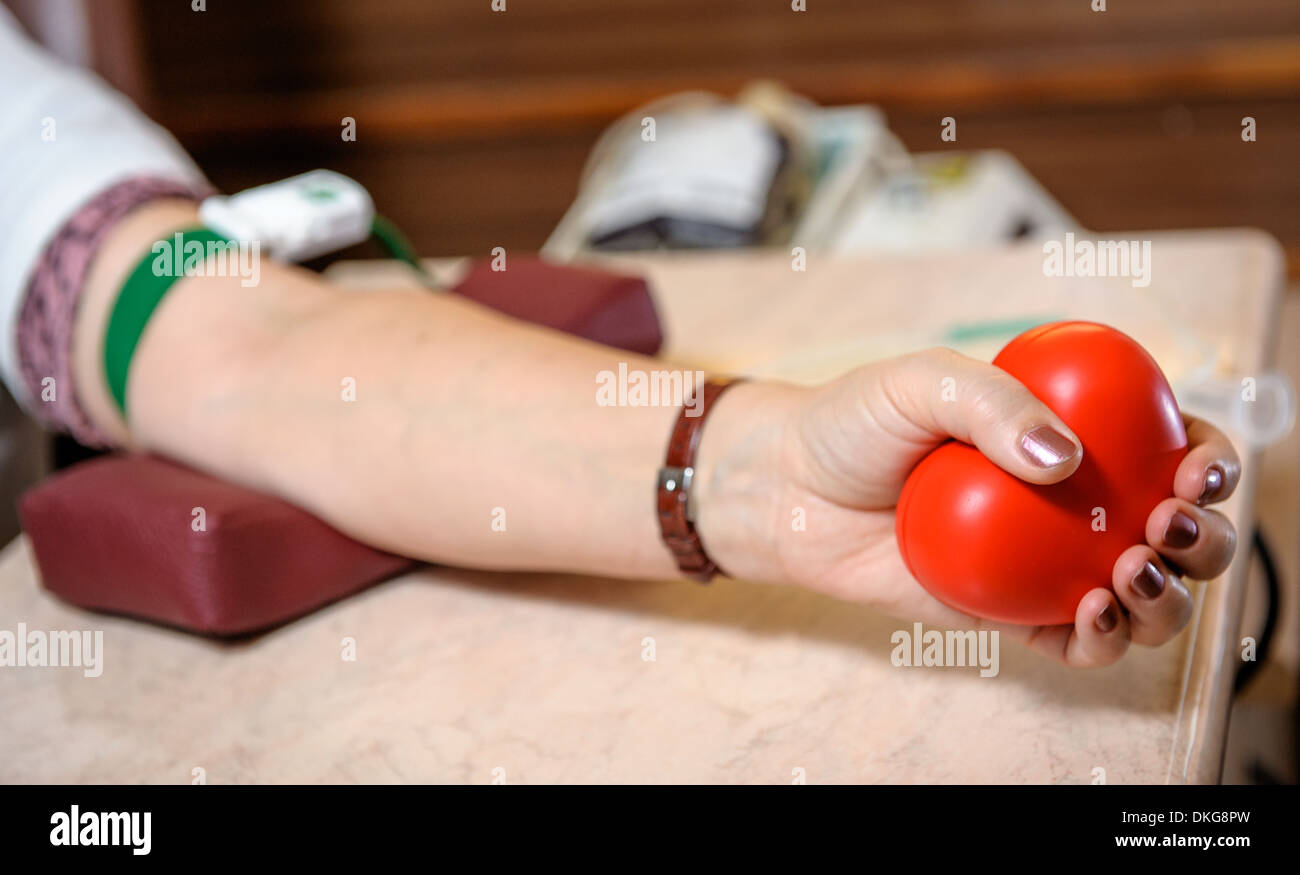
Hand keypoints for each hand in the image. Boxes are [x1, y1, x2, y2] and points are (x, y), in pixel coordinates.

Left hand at [695, 348, 1239, 666]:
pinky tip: (1087, 617)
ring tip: (1126, 576)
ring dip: (1166, 599)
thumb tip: (1066, 460)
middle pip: (1178, 529)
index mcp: (1073, 431)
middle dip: (1205, 539)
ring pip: (1143, 594)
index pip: (1169, 444)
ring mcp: (1046, 561)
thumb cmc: (854, 423)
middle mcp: (1073, 500)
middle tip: (1164, 525)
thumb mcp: (919, 382)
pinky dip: (1103, 642)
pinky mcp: (1011, 615)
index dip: (1209, 461)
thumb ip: (990, 403)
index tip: (1196, 470)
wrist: (789, 491)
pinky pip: (1077, 641)